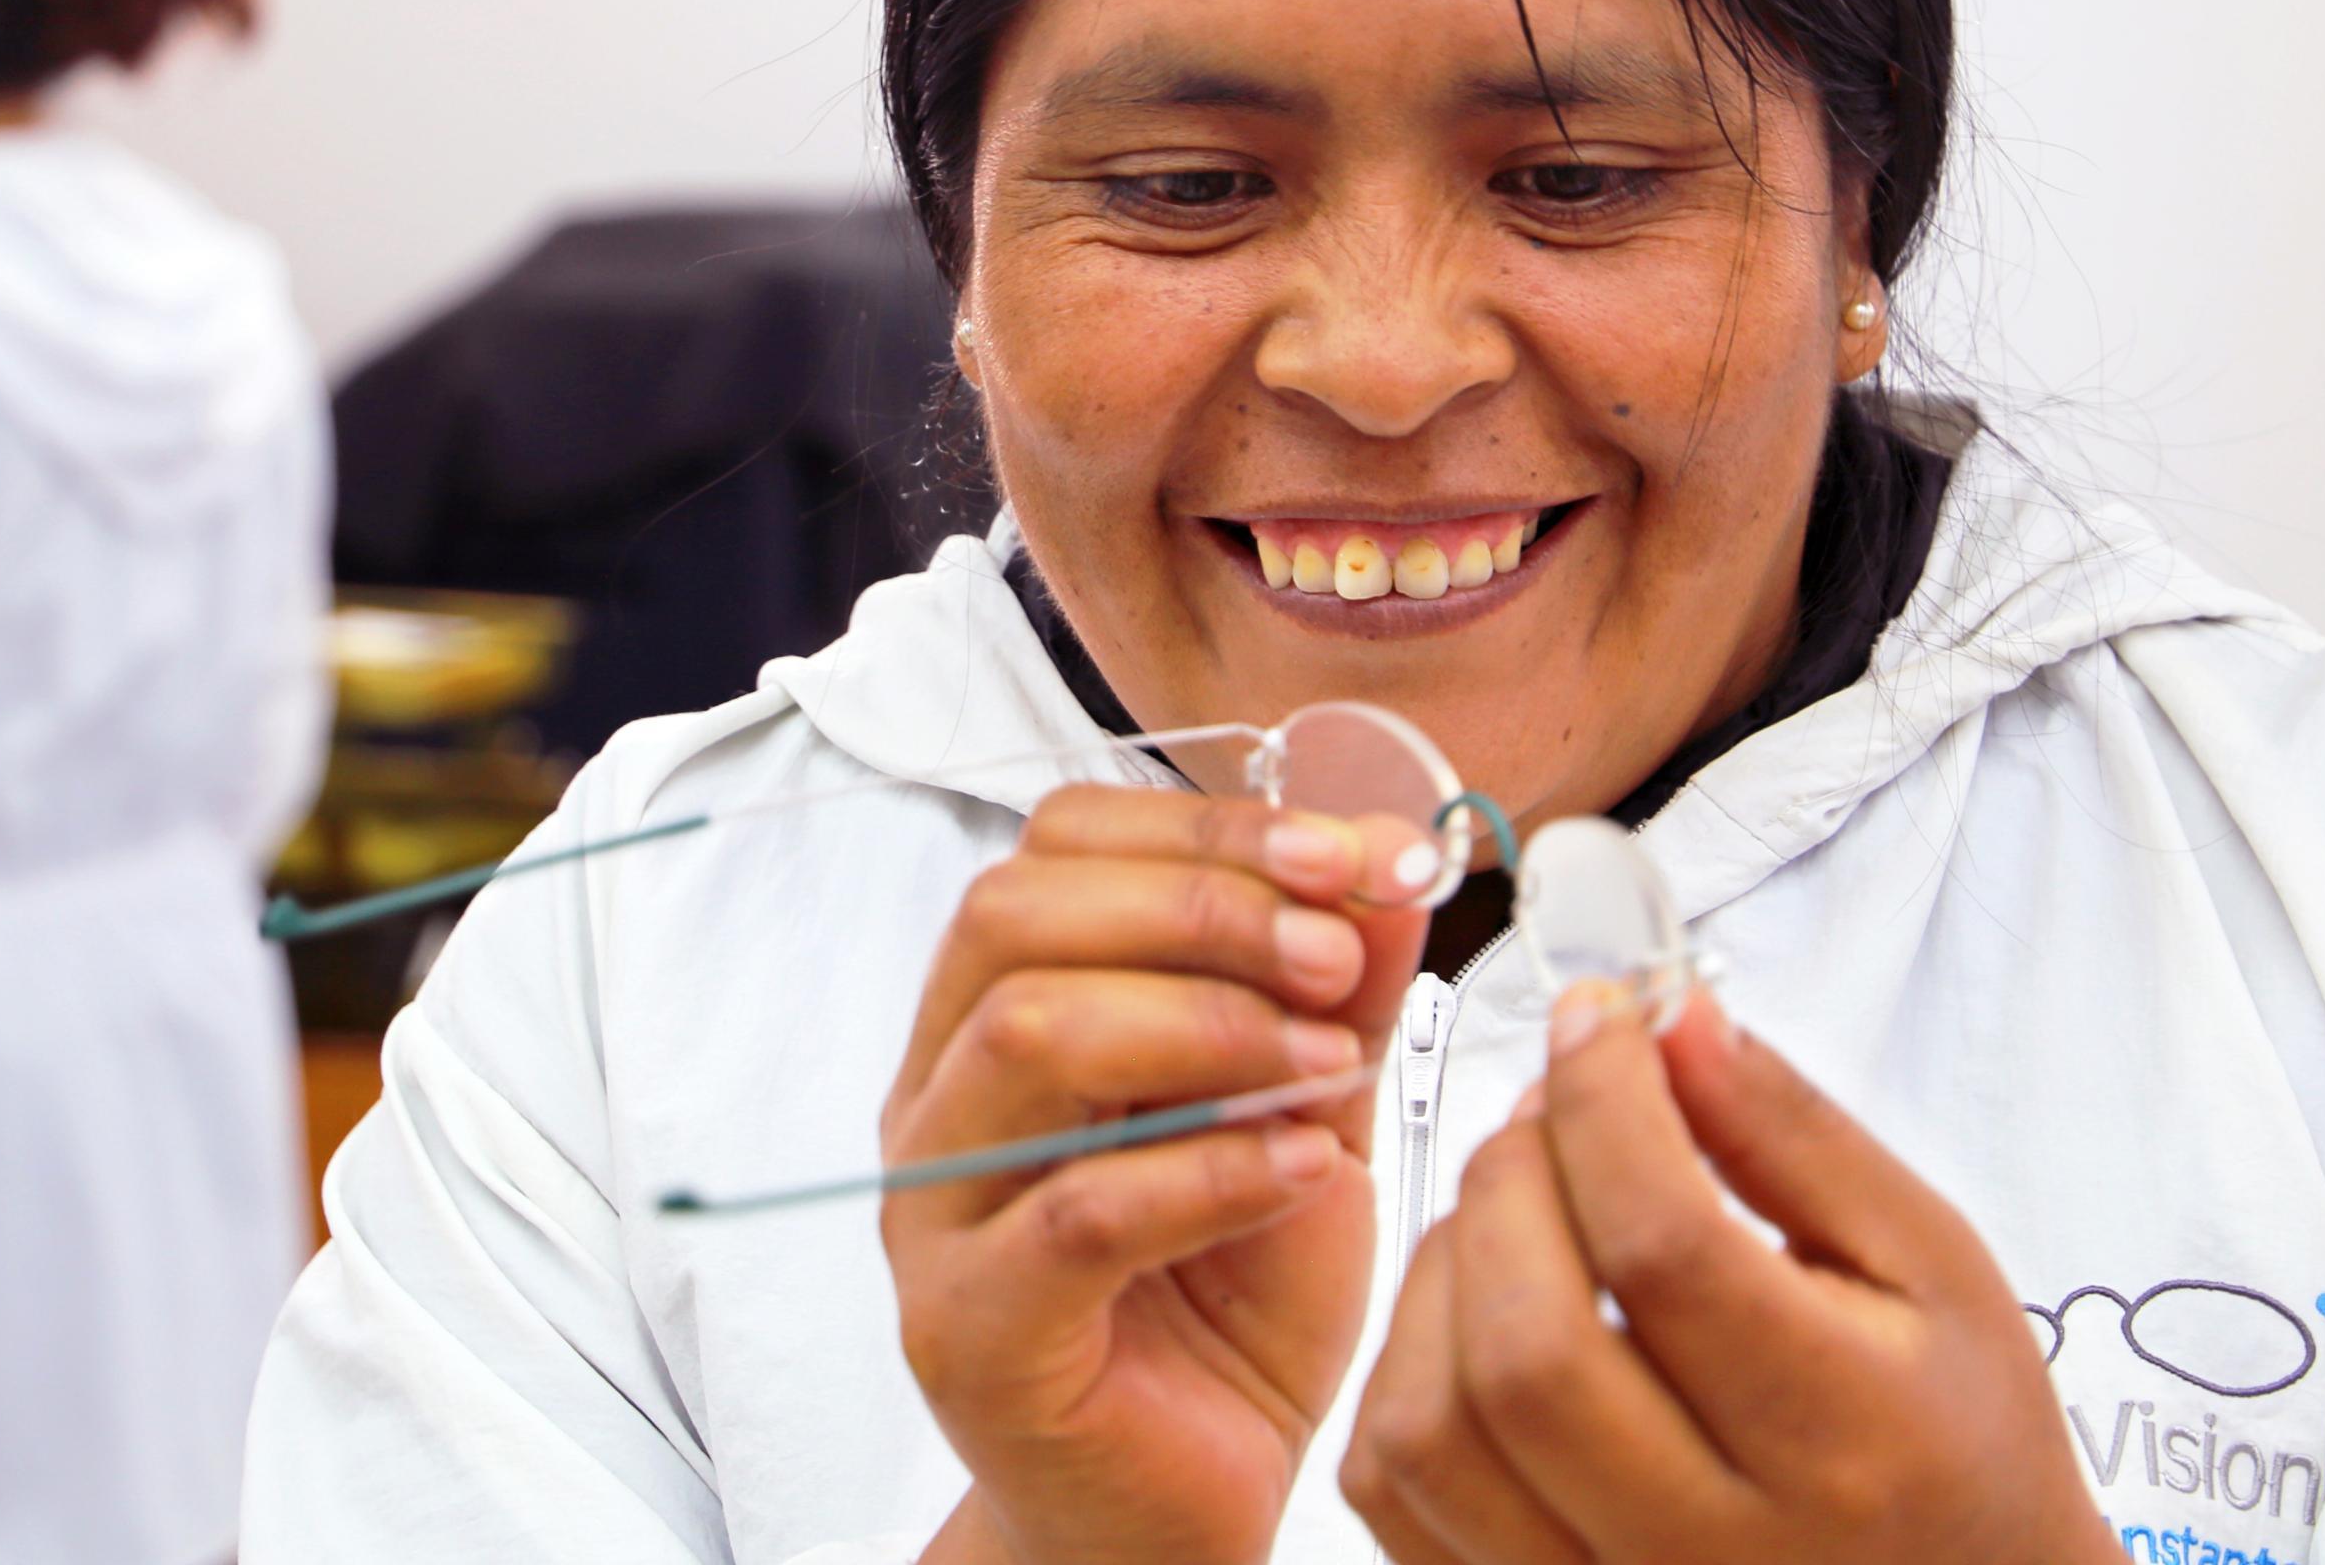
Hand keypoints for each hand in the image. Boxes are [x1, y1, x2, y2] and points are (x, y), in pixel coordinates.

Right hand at [892, 788, 1433, 1564]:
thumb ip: (1334, 988)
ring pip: (1024, 1038)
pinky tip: (1306, 1173)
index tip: (1357, 859)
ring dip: (1206, 1026)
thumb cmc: (1229, 1303)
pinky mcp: (971, 1329)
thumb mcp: (1305, 1110)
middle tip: (1339, 959)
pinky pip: (1076, 1213)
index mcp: (999, 1012)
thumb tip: (1389, 859)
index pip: (1056, 846)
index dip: (1210, 827)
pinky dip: (1210, 1171)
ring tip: (1330, 1068)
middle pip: (1017, 917)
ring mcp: (935, 1213)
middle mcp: (940, 1096)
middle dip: (1203, 905)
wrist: (1187, 1503)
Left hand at [1341, 983, 2116, 1563]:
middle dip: (1512, 1181)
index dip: (1606, 1105)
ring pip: (1434, 1430)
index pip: (1667, 1251)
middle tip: (1553, 1111)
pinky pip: (1399, 1493)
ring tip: (1518, 1209)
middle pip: (1529, 1349)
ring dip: (1446, 1271)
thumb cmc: (1951, 1430)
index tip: (1599, 1021)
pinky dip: (1409, 1369)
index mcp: (1845, 1441)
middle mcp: (1717, 1549)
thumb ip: (1790, 1132)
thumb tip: (1667, 1017)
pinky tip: (1480, 1308)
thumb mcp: (1927, 1259)